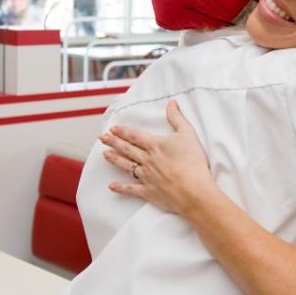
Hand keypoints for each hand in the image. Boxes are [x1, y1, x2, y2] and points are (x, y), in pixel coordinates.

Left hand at [100, 100, 214, 217]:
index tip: (113, 129)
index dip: (123, 131)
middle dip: (113, 142)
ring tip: (105, 155)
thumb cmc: (193, 161)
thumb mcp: (188, 134)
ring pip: (126, 165)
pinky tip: (111, 186)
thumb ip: (177, 118)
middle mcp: (147, 159)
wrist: (193, 190)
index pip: (134, 136)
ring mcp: (146, 176)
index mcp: (155, 145)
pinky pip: (131, 189)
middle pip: (127, 149)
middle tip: (102, 138)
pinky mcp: (148, 191)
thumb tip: (171, 103)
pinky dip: (121, 187)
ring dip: (114, 159)